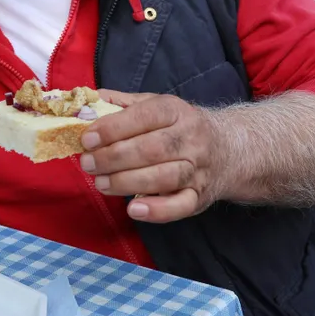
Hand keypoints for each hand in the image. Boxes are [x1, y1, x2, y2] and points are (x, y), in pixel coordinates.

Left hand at [79, 91, 227, 222]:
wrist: (228, 150)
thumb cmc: (178, 127)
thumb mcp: (155, 105)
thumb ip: (121, 104)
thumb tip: (86, 104)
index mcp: (176, 111)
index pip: (144, 116)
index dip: (113, 128)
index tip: (87, 139)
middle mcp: (191, 138)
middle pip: (151, 149)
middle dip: (113, 157)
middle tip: (88, 163)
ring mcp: (197, 169)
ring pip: (163, 177)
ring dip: (127, 182)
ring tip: (101, 183)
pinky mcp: (199, 196)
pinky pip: (180, 206)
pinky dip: (157, 210)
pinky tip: (134, 209)